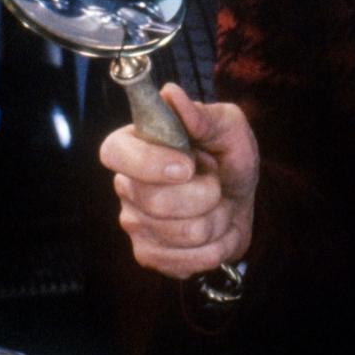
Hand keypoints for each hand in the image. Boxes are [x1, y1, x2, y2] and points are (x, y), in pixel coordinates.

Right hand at [99, 83, 257, 279]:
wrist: (240, 199)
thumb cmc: (228, 156)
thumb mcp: (227, 128)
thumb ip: (201, 115)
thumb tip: (170, 94)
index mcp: (135, 144)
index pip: (114, 153)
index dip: (149, 163)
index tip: (187, 165)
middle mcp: (126, 185)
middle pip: (155, 201)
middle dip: (206, 193)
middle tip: (214, 180)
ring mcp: (135, 224)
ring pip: (183, 233)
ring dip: (218, 218)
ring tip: (218, 204)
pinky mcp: (150, 255)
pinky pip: (191, 260)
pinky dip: (218, 245)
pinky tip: (215, 230)